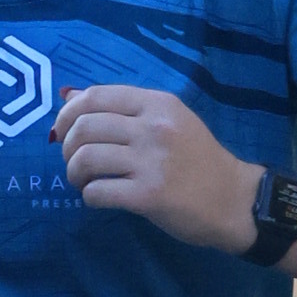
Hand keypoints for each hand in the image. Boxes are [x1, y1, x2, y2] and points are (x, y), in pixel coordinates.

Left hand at [54, 82, 255, 250]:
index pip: (96, 96)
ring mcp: (151, 161)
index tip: (63, 130)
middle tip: (73, 161)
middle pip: (85, 127)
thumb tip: (70, 96)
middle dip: (67, 146)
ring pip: (86, 158)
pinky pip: (98, 192)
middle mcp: (153, 127)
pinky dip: (89, 196)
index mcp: (157, 103)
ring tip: (82, 180)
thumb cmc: (199, 160)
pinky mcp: (148, 195)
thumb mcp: (169, 121)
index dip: (67, 113)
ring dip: (74, 172)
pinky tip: (97, 198)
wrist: (234, 199)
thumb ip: (125, 109)